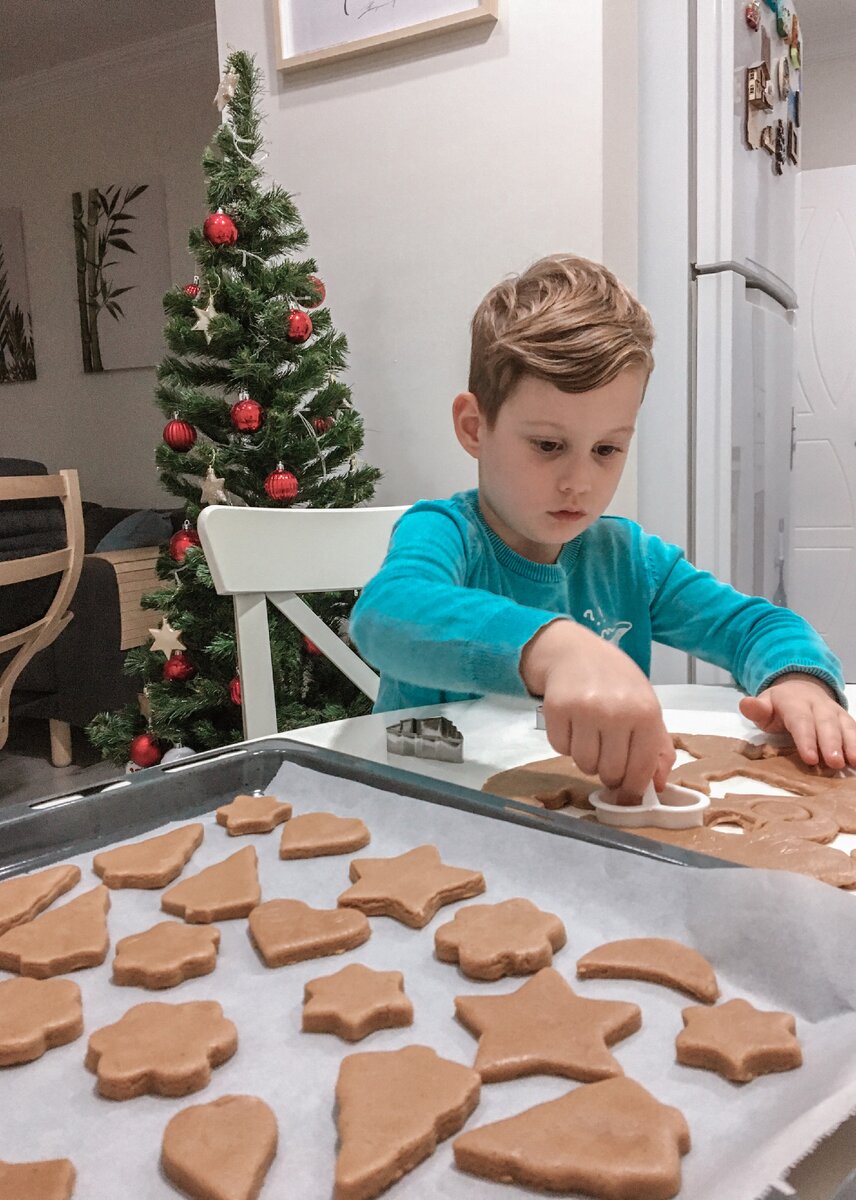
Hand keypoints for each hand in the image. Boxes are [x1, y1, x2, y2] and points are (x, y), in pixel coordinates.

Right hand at [520, 619, 675, 802]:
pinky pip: (560, 749)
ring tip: (590, 738)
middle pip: (610, 772)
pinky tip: (573, 725)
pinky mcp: (556, 708)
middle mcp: (616, 712)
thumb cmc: (616, 682)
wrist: (576, 651)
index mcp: (646, 713)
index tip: (627, 796)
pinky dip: (565, 744)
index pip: (641, 769)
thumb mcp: (646, 707)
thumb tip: (656, 786)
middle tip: (607, 759)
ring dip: (586, 760)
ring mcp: (584, 710)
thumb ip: (657, 746)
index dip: (633, 789)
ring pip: (584, 765)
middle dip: (609, 774)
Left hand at [738, 674, 855, 769]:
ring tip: (854, 762)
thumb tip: (745, 704)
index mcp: (794, 702)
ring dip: (851, 744)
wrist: (800, 688)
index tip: (810, 758)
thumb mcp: (764, 705)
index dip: (806, 739)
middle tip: (834, 763)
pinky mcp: (845, 719)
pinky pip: (854, 730)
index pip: (800, 720)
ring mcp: (834, 712)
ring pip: (845, 726)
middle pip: (826, 724)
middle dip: (831, 743)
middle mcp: (818, 705)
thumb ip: (756, 709)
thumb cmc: (779, 705)